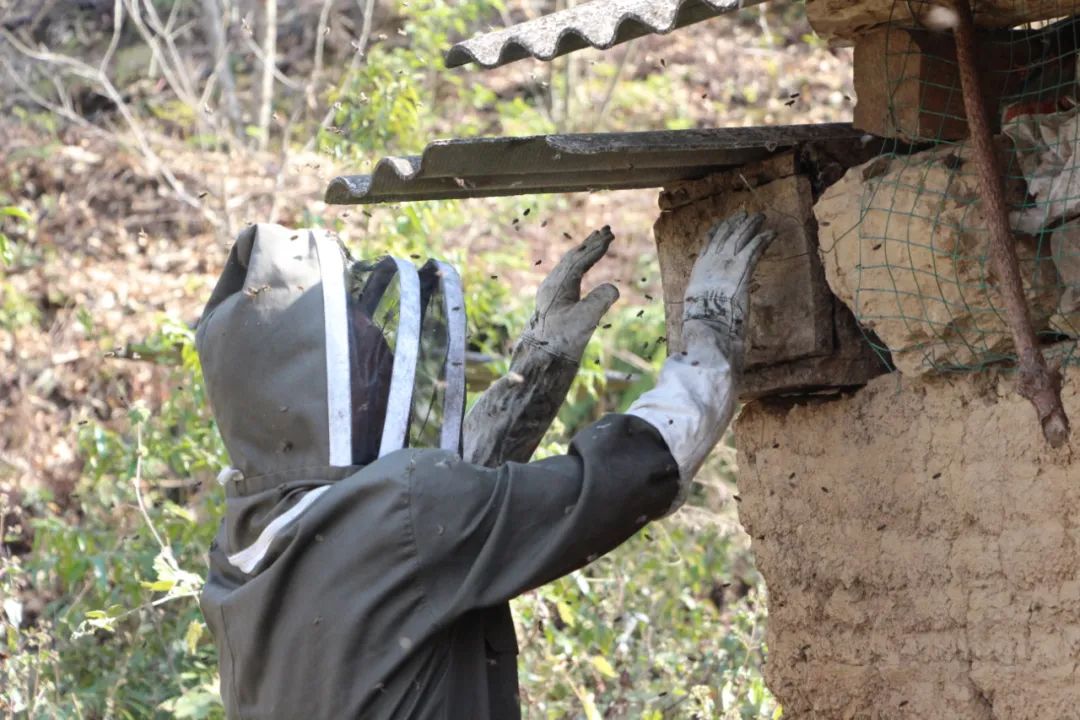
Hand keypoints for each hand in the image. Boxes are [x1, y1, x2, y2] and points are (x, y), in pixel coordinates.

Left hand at [521, 226, 619, 362]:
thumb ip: (600, 300)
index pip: (580, 260)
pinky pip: (566, 277)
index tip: (610, 236)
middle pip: (572, 257)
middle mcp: (551, 285)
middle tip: (606, 230)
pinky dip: (578, 267)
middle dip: (590, 244)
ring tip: (595, 243)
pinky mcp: (551, 304)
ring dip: (583, 253)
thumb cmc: (561, 341)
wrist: (541, 361)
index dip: (596, 248)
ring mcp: (550, 294)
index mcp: (558, 285)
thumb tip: (613, 287)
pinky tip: (580, 270)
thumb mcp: (585, 320)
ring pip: (568, 266)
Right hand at [682, 210, 774, 368]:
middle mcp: (711, 261)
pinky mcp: (742, 268)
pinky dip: (763, 239)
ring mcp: (726, 262)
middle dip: (735, 224)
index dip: (717, 231)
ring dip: (751, 226)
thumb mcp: (697, 305)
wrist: (707, 323)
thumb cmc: (702, 321)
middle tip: (744, 215)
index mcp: (699, 269)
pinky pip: (754, 248)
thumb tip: (707, 302)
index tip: (722, 223)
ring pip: (740, 237)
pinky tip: (771, 233)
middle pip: (725, 236)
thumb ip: (705, 297)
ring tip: (760, 218)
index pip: (708, 243)